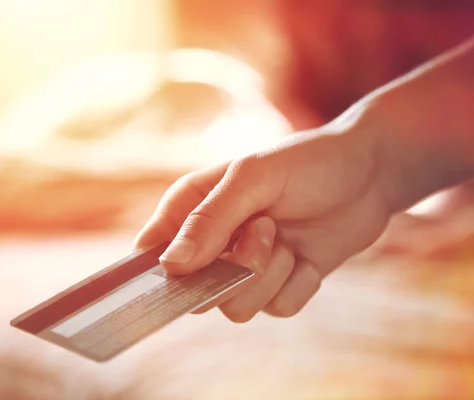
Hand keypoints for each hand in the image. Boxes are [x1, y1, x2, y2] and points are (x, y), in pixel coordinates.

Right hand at [134, 126, 391, 321]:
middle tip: (264, 228)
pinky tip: (308, 255)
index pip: (152, 251)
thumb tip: (170, 265)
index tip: (182, 273)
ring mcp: (245, 266)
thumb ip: (209, 219)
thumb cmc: (307, 162)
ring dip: (269, 275)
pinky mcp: (279, 283)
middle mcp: (213, 243)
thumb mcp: (253, 178)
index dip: (157, 272)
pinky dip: (298, 284)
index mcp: (192, 208)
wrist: (370, 174)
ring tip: (287, 237)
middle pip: (195, 291)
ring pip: (236, 307)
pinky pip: (277, 308)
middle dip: (234, 269)